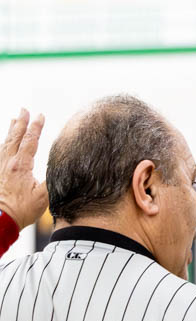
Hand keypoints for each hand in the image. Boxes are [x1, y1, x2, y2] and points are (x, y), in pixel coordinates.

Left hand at [0, 109, 47, 229]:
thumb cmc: (20, 210)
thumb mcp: (42, 197)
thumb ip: (53, 181)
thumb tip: (64, 169)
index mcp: (21, 166)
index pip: (30, 141)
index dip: (35, 127)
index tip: (40, 115)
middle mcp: (8, 162)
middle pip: (15, 137)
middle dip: (21, 122)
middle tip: (24, 110)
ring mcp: (0, 167)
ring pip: (5, 143)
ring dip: (11, 130)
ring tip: (14, 120)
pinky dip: (3, 143)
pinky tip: (4, 143)